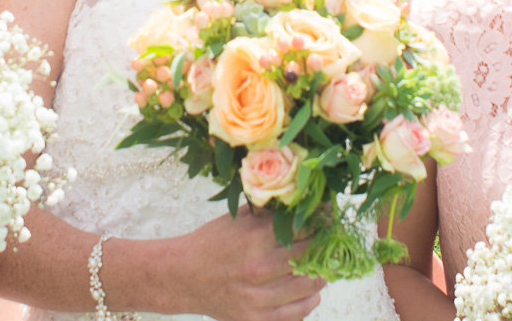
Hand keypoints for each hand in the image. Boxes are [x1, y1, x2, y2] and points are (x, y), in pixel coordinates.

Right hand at [177, 211, 326, 320]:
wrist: (183, 278)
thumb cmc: (211, 244)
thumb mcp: (237, 220)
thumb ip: (268, 212)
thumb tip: (301, 203)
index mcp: (252, 239)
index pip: (300, 229)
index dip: (318, 222)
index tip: (327, 219)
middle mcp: (257, 268)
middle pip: (308, 255)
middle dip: (322, 246)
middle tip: (328, 241)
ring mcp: (257, 297)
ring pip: (307, 285)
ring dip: (320, 274)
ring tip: (321, 266)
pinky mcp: (256, 319)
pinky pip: (296, 313)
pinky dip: (309, 301)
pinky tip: (311, 291)